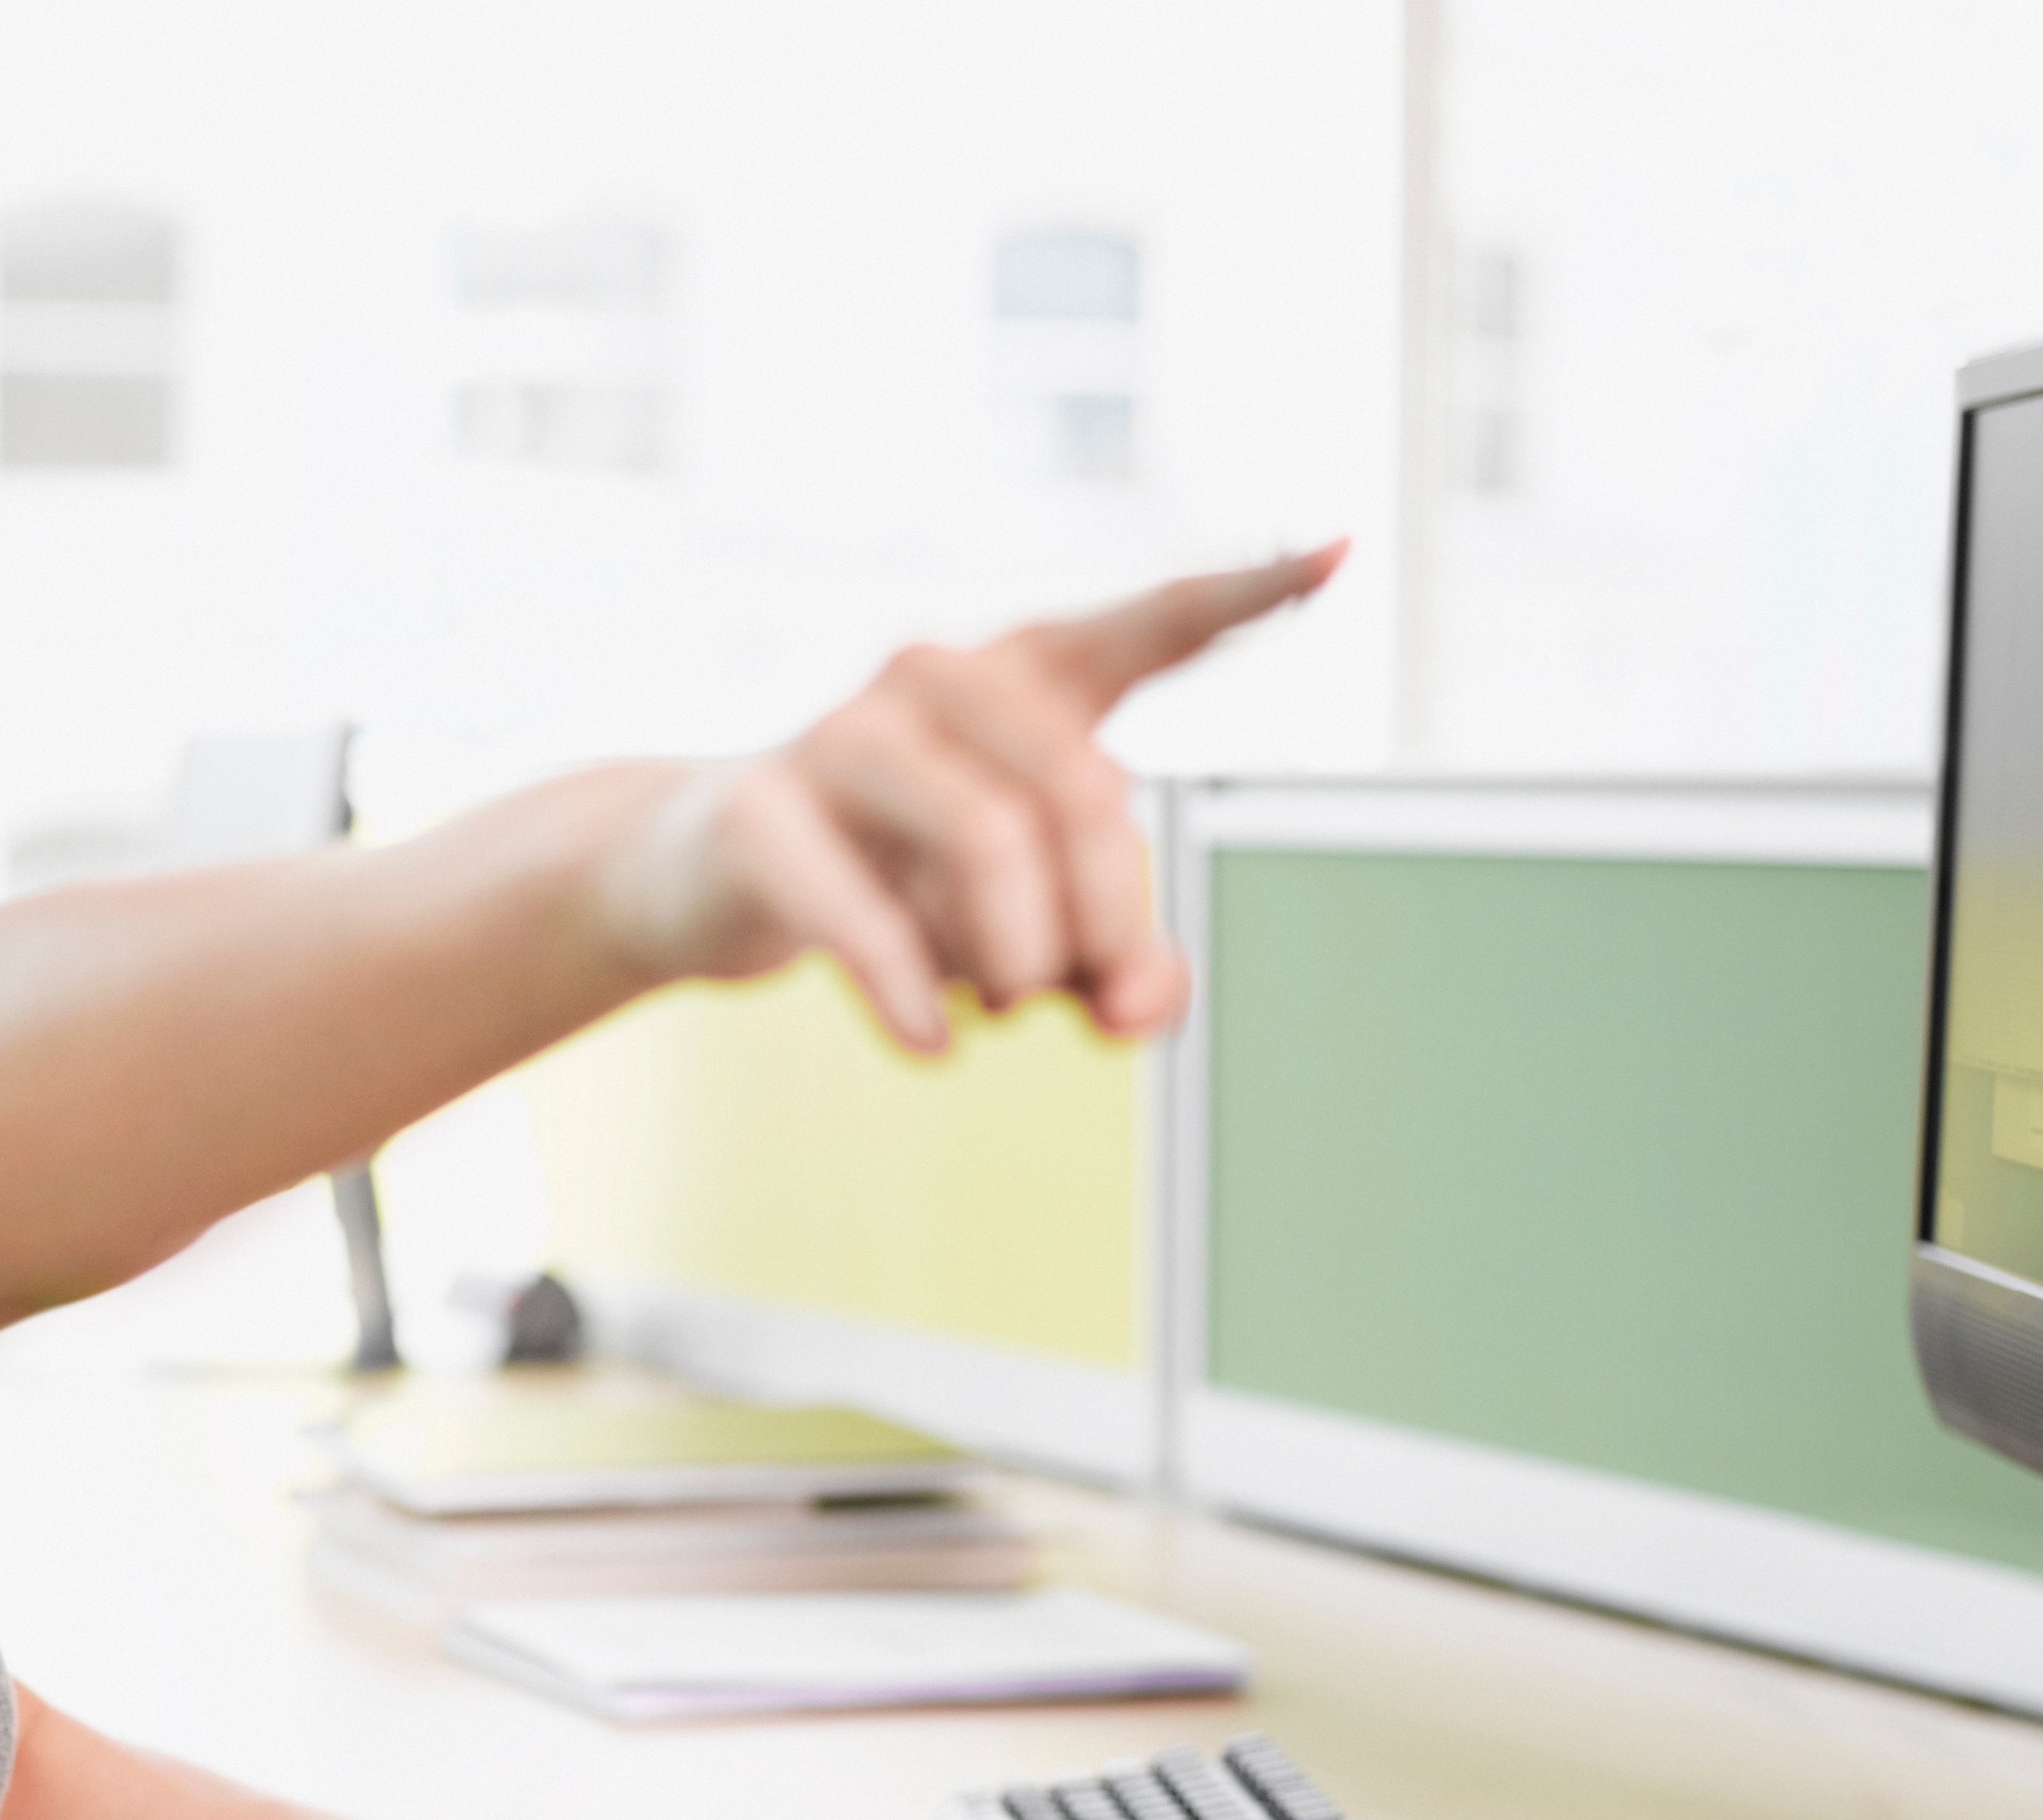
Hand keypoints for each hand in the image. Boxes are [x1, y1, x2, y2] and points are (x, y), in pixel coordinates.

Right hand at [597, 542, 1345, 1047]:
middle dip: (1106, 919)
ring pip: (987, 842)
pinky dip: (912, 993)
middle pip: (1083, 788)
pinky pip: (866, 914)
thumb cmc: (889, 879)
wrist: (699, 876)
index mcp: (1020, 680)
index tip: (1343, 553)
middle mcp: (937, 677)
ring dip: (1012, 957)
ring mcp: (843, 732)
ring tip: (992, 1007)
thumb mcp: (1023, 929)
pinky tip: (932, 1043)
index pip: (1146, 624)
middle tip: (1091, 1003)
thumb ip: (1114, 964)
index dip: (1244, 594)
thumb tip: (1137, 1009)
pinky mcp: (762, 808)